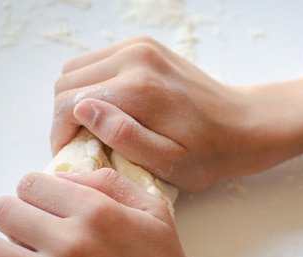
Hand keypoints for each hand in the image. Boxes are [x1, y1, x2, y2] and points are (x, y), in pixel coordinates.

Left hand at [0, 168, 295, 256]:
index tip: (40, 205)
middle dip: (10, 216)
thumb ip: (109, 182)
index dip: (32, 192)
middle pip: (2, 211)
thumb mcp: (153, 210)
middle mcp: (71, 244)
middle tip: (24, 230)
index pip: (28, 184)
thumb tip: (63, 177)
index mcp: (96, 211)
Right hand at [51, 36, 265, 190]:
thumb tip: (82, 111)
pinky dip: (92, 86)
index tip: (71, 157)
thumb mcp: (169, 163)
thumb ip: (124, 138)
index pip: (67, 104)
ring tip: (94, 130)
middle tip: (82, 147)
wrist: (243, 125)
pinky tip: (110, 111)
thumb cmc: (209, 153)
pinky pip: (97, 62)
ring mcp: (140, 47)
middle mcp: (135, 57)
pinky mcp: (144, 46)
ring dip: (75, 100)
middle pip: (66, 82)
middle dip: (64, 118)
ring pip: (76, 69)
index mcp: (139, 88)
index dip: (59, 135)